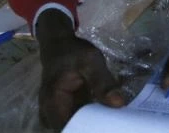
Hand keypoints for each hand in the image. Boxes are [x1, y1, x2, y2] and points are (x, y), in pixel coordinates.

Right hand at [36, 9, 124, 130]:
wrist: (59, 44)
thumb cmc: (73, 51)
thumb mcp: (91, 60)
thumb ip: (103, 82)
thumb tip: (119, 104)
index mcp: (53, 102)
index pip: (69, 128)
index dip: (88, 130)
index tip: (108, 125)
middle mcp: (49, 112)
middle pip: (71, 130)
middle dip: (91, 128)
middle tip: (114, 123)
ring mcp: (54, 113)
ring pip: (74, 127)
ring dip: (91, 125)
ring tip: (111, 119)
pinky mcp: (63, 110)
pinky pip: (76, 121)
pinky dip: (90, 120)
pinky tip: (105, 113)